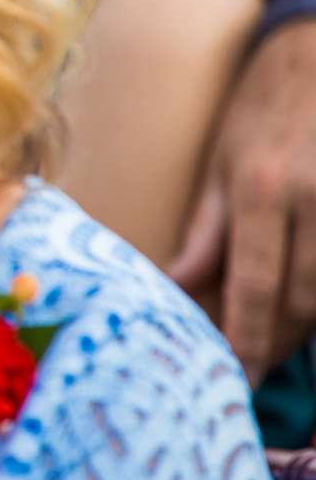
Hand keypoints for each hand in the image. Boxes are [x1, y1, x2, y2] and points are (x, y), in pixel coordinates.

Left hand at [172, 18, 315, 377]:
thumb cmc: (263, 104)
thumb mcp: (221, 160)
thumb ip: (206, 229)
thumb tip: (177, 285)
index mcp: (261, 188)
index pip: (252, 285)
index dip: (244, 338)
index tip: (232, 375)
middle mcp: (313, 201)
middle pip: (300, 299)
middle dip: (275, 343)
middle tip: (250, 371)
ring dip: (305, 326)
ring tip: (274, 347)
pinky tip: (305, 311)